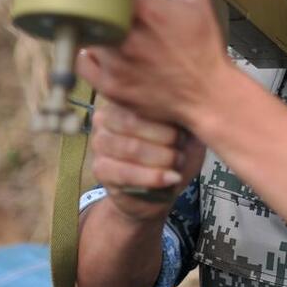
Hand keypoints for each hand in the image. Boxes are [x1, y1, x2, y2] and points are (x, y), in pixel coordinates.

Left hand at [76, 0, 234, 131]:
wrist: (208, 94)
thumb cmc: (203, 49)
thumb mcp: (197, 1)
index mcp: (143, 10)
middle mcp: (124, 37)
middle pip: (92, 12)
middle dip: (97, 8)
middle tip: (102, 4)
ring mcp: (115, 63)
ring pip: (85, 37)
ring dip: (92, 31)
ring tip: (104, 28)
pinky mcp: (111, 86)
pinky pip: (83, 66)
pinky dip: (88, 57)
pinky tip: (100, 51)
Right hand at [83, 99, 204, 220]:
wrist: (161, 187)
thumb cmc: (175, 149)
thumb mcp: (185, 129)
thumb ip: (181, 115)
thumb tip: (187, 102)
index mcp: (124, 99)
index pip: (143, 100)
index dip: (168, 116)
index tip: (187, 129)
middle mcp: (104, 118)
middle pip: (133, 123)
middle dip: (166, 138)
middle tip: (183, 148)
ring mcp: (98, 143)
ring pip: (131, 148)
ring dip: (162, 158)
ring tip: (179, 162)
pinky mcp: (99, 169)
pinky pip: (125, 173)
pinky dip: (152, 177)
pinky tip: (172, 178)